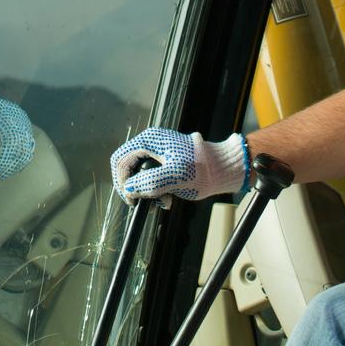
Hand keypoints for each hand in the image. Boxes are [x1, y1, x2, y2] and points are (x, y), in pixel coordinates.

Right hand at [110, 128, 247, 206]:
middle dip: (137, 188)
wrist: (224, 168)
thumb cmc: (203, 169)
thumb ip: (150, 182)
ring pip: (141, 175)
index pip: (120, 159)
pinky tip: (169, 198)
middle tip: (147, 204)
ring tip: (164, 202)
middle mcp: (151, 143)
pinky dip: (157, 189)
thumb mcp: (175, 178)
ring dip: (149, 192)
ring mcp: (158, 151)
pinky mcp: (166, 161)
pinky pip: (152, 176)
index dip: (121, 181)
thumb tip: (129, 189)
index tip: (130, 199)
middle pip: (129, 168)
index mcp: (149, 141)